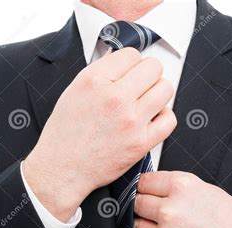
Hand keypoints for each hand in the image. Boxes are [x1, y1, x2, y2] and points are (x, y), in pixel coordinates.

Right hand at [24, 48, 176, 220]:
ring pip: (166, 89)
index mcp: (94, 81)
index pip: (132, 54)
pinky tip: (151, 119)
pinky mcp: (141, 142)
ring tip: (146, 102)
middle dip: (148, 74)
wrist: (62, 169)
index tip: (128, 73)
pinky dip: (163, 117)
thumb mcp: (73, 91)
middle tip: (140, 86)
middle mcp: (115, 98)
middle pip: (154, 68)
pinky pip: (169, 119)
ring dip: (158, 93)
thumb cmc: (65, 134)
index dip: (131, 63)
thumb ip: (99, 73)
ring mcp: (131, 120)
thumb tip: (120, 61)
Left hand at [134, 171, 231, 227]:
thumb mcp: (205, 189)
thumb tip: (148, 187)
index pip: (142, 182)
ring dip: (147, 227)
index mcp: (181, 187)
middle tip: (157, 212)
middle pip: (136, 203)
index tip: (145, 192)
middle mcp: (170, 210)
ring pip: (137, 227)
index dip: (144, 188)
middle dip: (144, 207)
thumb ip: (175, 187)